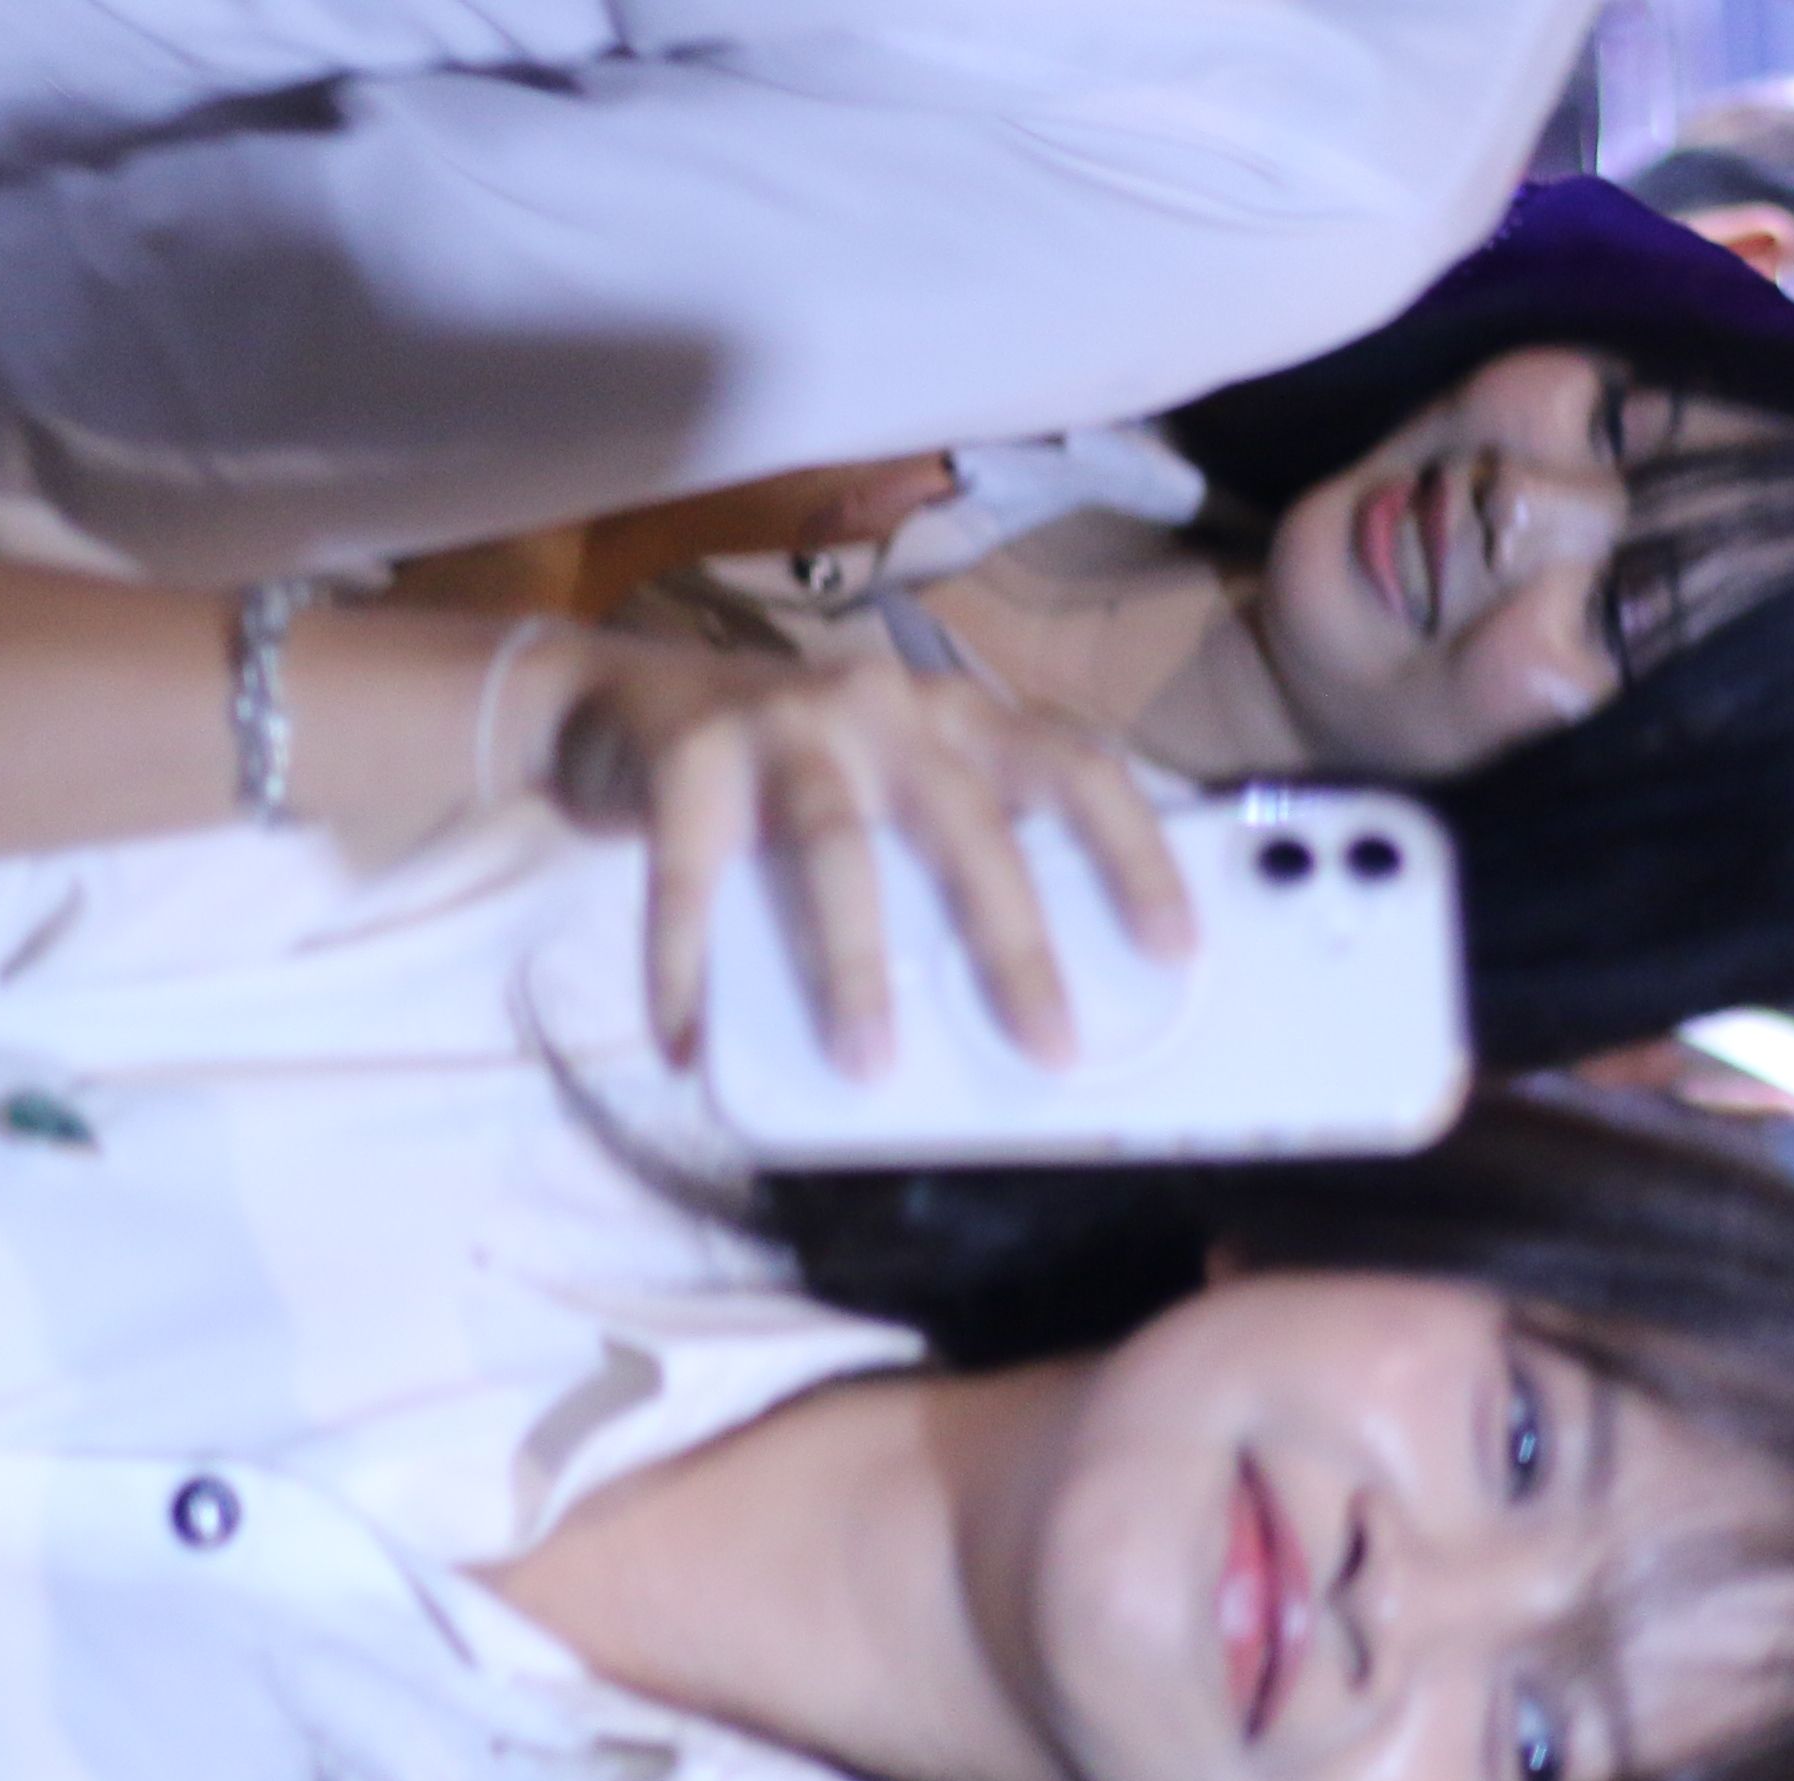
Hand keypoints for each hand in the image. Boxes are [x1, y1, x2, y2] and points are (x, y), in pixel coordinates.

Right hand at [543, 636, 1187, 1075]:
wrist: (618, 703)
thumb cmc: (785, 775)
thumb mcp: (886, 787)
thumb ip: (944, 857)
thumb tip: (1013, 1013)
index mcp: (955, 719)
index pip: (1073, 768)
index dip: (1133, 855)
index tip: (1175, 949)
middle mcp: (883, 708)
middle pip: (967, 824)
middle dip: (1015, 945)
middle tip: (1051, 1047)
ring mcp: (781, 724)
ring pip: (834, 849)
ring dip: (853, 967)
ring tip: (867, 1064)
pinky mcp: (686, 757)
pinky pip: (689, 878)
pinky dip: (684, 969)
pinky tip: (686, 1042)